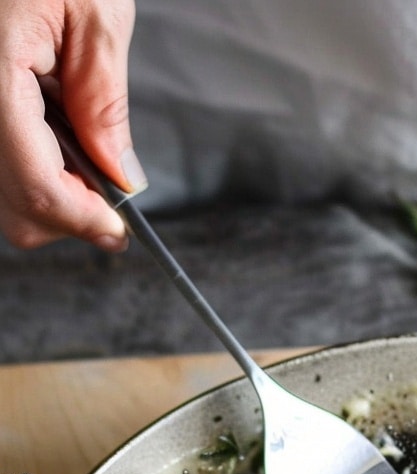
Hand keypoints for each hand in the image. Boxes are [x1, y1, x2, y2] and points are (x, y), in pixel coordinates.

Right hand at [0, 0, 142, 250]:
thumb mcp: (93, 10)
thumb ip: (105, 102)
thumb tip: (120, 178)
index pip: (38, 189)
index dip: (86, 220)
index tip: (122, 228)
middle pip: (14, 207)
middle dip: (67, 212)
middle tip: (106, 189)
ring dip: (45, 188)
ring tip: (72, 141)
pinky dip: (25, 162)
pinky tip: (44, 125)